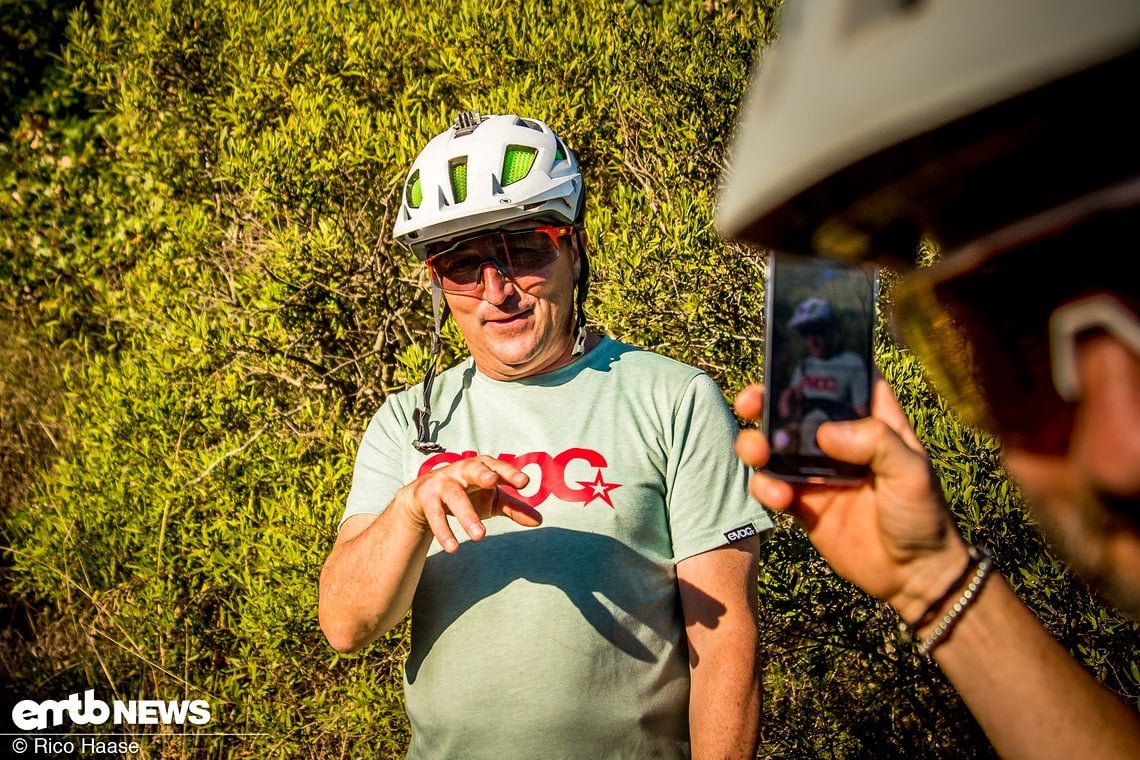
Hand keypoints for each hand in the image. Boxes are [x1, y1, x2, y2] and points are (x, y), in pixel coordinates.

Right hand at [394, 455, 541, 553]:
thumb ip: (514, 508)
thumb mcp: (492, 500)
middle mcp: (462, 470)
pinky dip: (444, 531)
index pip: (498, 467)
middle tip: (493, 483)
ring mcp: (443, 482)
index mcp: (482, 467)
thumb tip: (540, 521)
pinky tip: (453, 548)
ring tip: (480, 536)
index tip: (524, 483)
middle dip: (483, 474)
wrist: (424, 496)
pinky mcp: (427, 498)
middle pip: (474, 470)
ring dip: (466, 515)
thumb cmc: (468, 493)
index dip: (510, 473)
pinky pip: (435, 515)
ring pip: (454, 496)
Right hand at [734, 378, 970, 621]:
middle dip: (769, 400)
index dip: (823, 363)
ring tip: (755, 452)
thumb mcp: (913, 473)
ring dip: (757, 443)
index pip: (848, 380)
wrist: (913, 577)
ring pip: (776, 445)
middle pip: (798, 407)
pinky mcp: (803, 503)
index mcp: (874, 423)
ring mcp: (819, 471)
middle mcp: (842, 441)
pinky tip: (777, 497)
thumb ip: (876, 443)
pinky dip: (765, 486)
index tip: (794, 355)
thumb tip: (825, 432)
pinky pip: (772, 486)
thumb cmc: (924, 516)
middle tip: (750, 402)